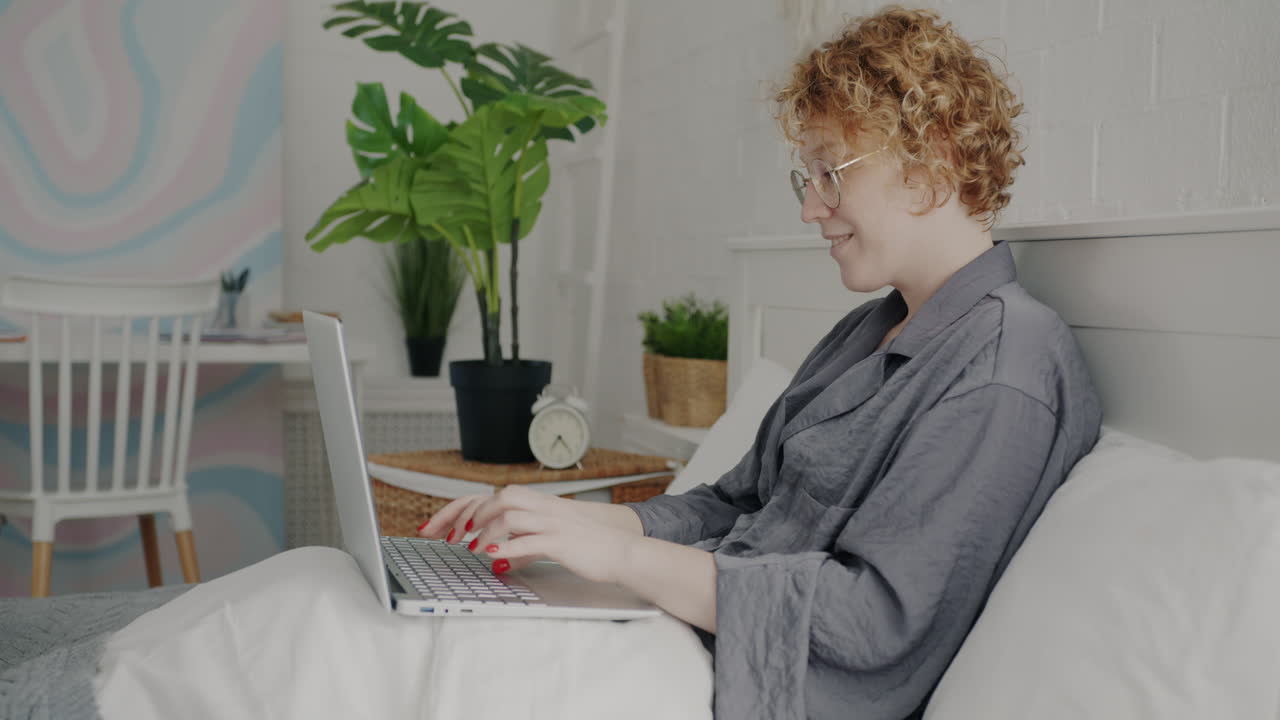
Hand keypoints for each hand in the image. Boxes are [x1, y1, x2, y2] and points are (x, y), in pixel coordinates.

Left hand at [418, 485, 634, 583]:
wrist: (622, 552)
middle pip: (496, 498)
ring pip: (510, 514)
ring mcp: (553, 522)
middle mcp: (542, 507)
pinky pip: (531, 540)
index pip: (489, 496)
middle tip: (446, 536)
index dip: (459, 510)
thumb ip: (522, 549)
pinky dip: (509, 548)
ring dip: (485, 531)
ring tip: (471, 548)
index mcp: (536, 505)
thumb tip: (498, 562)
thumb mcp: (549, 544)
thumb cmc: (588, 548)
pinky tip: (494, 557)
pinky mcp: (563, 541)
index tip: (435, 527)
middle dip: (466, 516)